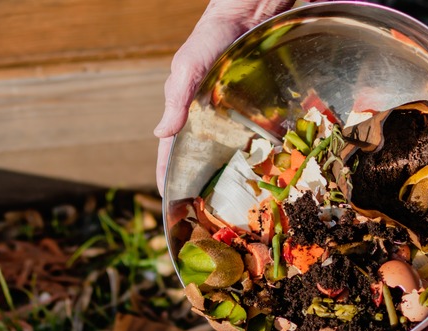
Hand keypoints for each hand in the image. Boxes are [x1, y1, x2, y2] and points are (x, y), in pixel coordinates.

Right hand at [153, 0, 294, 194]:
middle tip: (207, 215)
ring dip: (234, 176)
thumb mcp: (186, 69)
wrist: (245, 16)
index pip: (173, 152)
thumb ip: (175, 100)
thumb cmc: (209, 41)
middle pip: (203, 158)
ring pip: (232, 153)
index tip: (170, 203)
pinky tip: (269, 174)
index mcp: (187, 114)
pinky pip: (258, 138)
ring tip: (239, 205)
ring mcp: (233, 116)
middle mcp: (210, 119)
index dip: (169, 176)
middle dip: (203, 184)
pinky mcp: (257, 109)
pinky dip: (260, 157)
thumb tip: (158, 133)